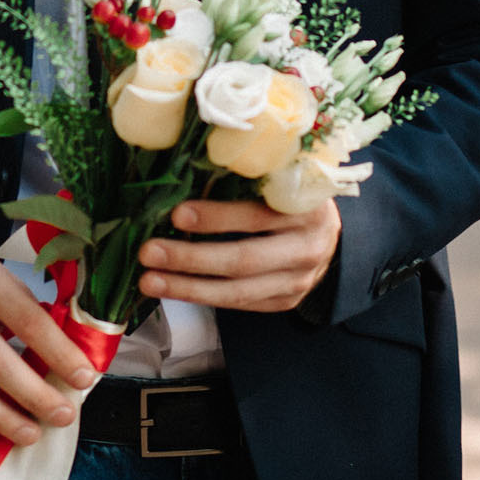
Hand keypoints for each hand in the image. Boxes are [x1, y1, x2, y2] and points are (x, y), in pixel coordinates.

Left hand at [138, 198, 339, 312]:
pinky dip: (202, 297)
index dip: (217, 217)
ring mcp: (297, 281)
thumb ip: (245, 179)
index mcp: (304, 209)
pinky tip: (172, 289)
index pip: (257, 216)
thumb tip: (181, 175)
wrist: (330, 236)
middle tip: (148, 252)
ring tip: (149, 281)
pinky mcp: (285, 302)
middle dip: (191, 259)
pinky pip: (239, 304)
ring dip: (188, 288)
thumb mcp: (280, 178)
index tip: (177, 214)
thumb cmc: (289, 197)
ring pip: (239, 291)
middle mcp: (305, 248)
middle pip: (244, 260)